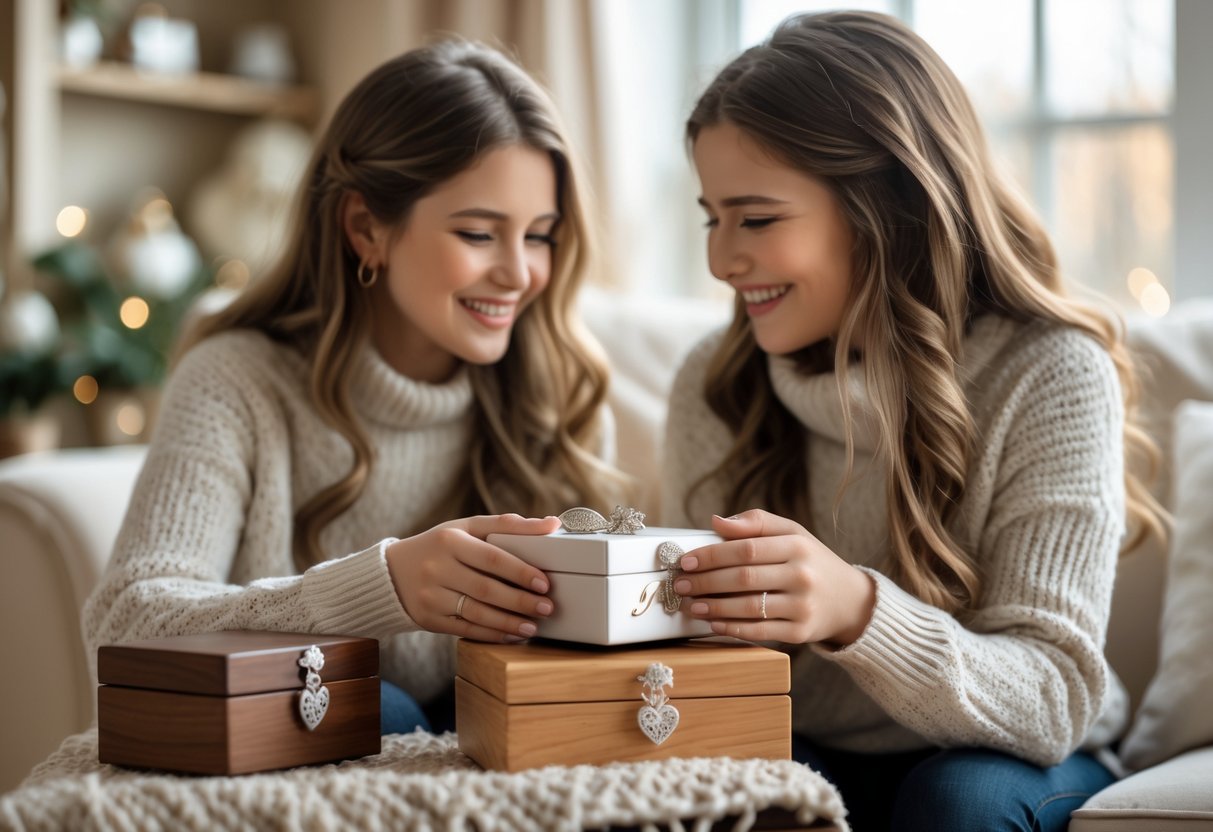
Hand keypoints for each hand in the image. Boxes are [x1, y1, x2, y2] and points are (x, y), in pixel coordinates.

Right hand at [385, 513, 559, 642]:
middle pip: (486, 588)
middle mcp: (438, 568)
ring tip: (533, 626)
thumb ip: (507, 525)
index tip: (545, 583)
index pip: (492, 558)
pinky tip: (511, 634)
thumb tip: (552, 524)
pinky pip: (465, 630)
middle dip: (520, 600)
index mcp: (450, 540)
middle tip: (547, 607)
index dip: (521, 572)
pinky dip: (491, 634)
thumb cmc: (441, 546)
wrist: (392, 573)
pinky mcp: (429, 619)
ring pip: (476, 613)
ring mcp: (431, 596)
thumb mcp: (466, 528)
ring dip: (509, 622)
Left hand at [676, 509, 874, 645]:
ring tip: (690, 605)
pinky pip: (760, 631)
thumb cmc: (811, 561)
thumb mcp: (792, 533)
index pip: (746, 549)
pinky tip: (713, 624)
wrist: (849, 600)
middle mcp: (803, 575)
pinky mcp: (801, 632)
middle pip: (744, 578)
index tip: (687, 560)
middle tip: (681, 584)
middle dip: (706, 582)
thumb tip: (716, 521)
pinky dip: (733, 628)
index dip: (712, 555)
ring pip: (750, 607)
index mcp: (798, 545)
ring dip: (714, 608)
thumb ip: (756, 523)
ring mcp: (803, 606)